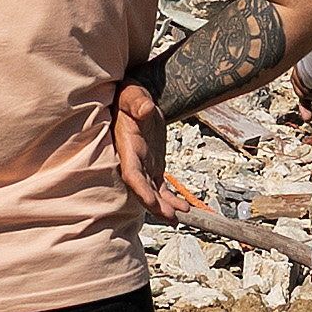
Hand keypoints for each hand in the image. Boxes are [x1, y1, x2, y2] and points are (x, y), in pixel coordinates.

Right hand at [107, 77, 171, 214]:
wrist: (134, 101)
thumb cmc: (130, 96)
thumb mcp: (132, 94)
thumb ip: (137, 101)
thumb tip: (146, 108)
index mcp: (127, 147)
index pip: (132, 173)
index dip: (141, 188)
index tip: (152, 201)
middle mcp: (133, 161)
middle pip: (142, 189)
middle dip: (155, 205)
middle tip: (171, 218)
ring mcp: (144, 167)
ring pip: (153, 192)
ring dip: (165, 206)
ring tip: (180, 217)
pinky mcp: (153, 168)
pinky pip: (162, 188)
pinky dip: (172, 199)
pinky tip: (185, 208)